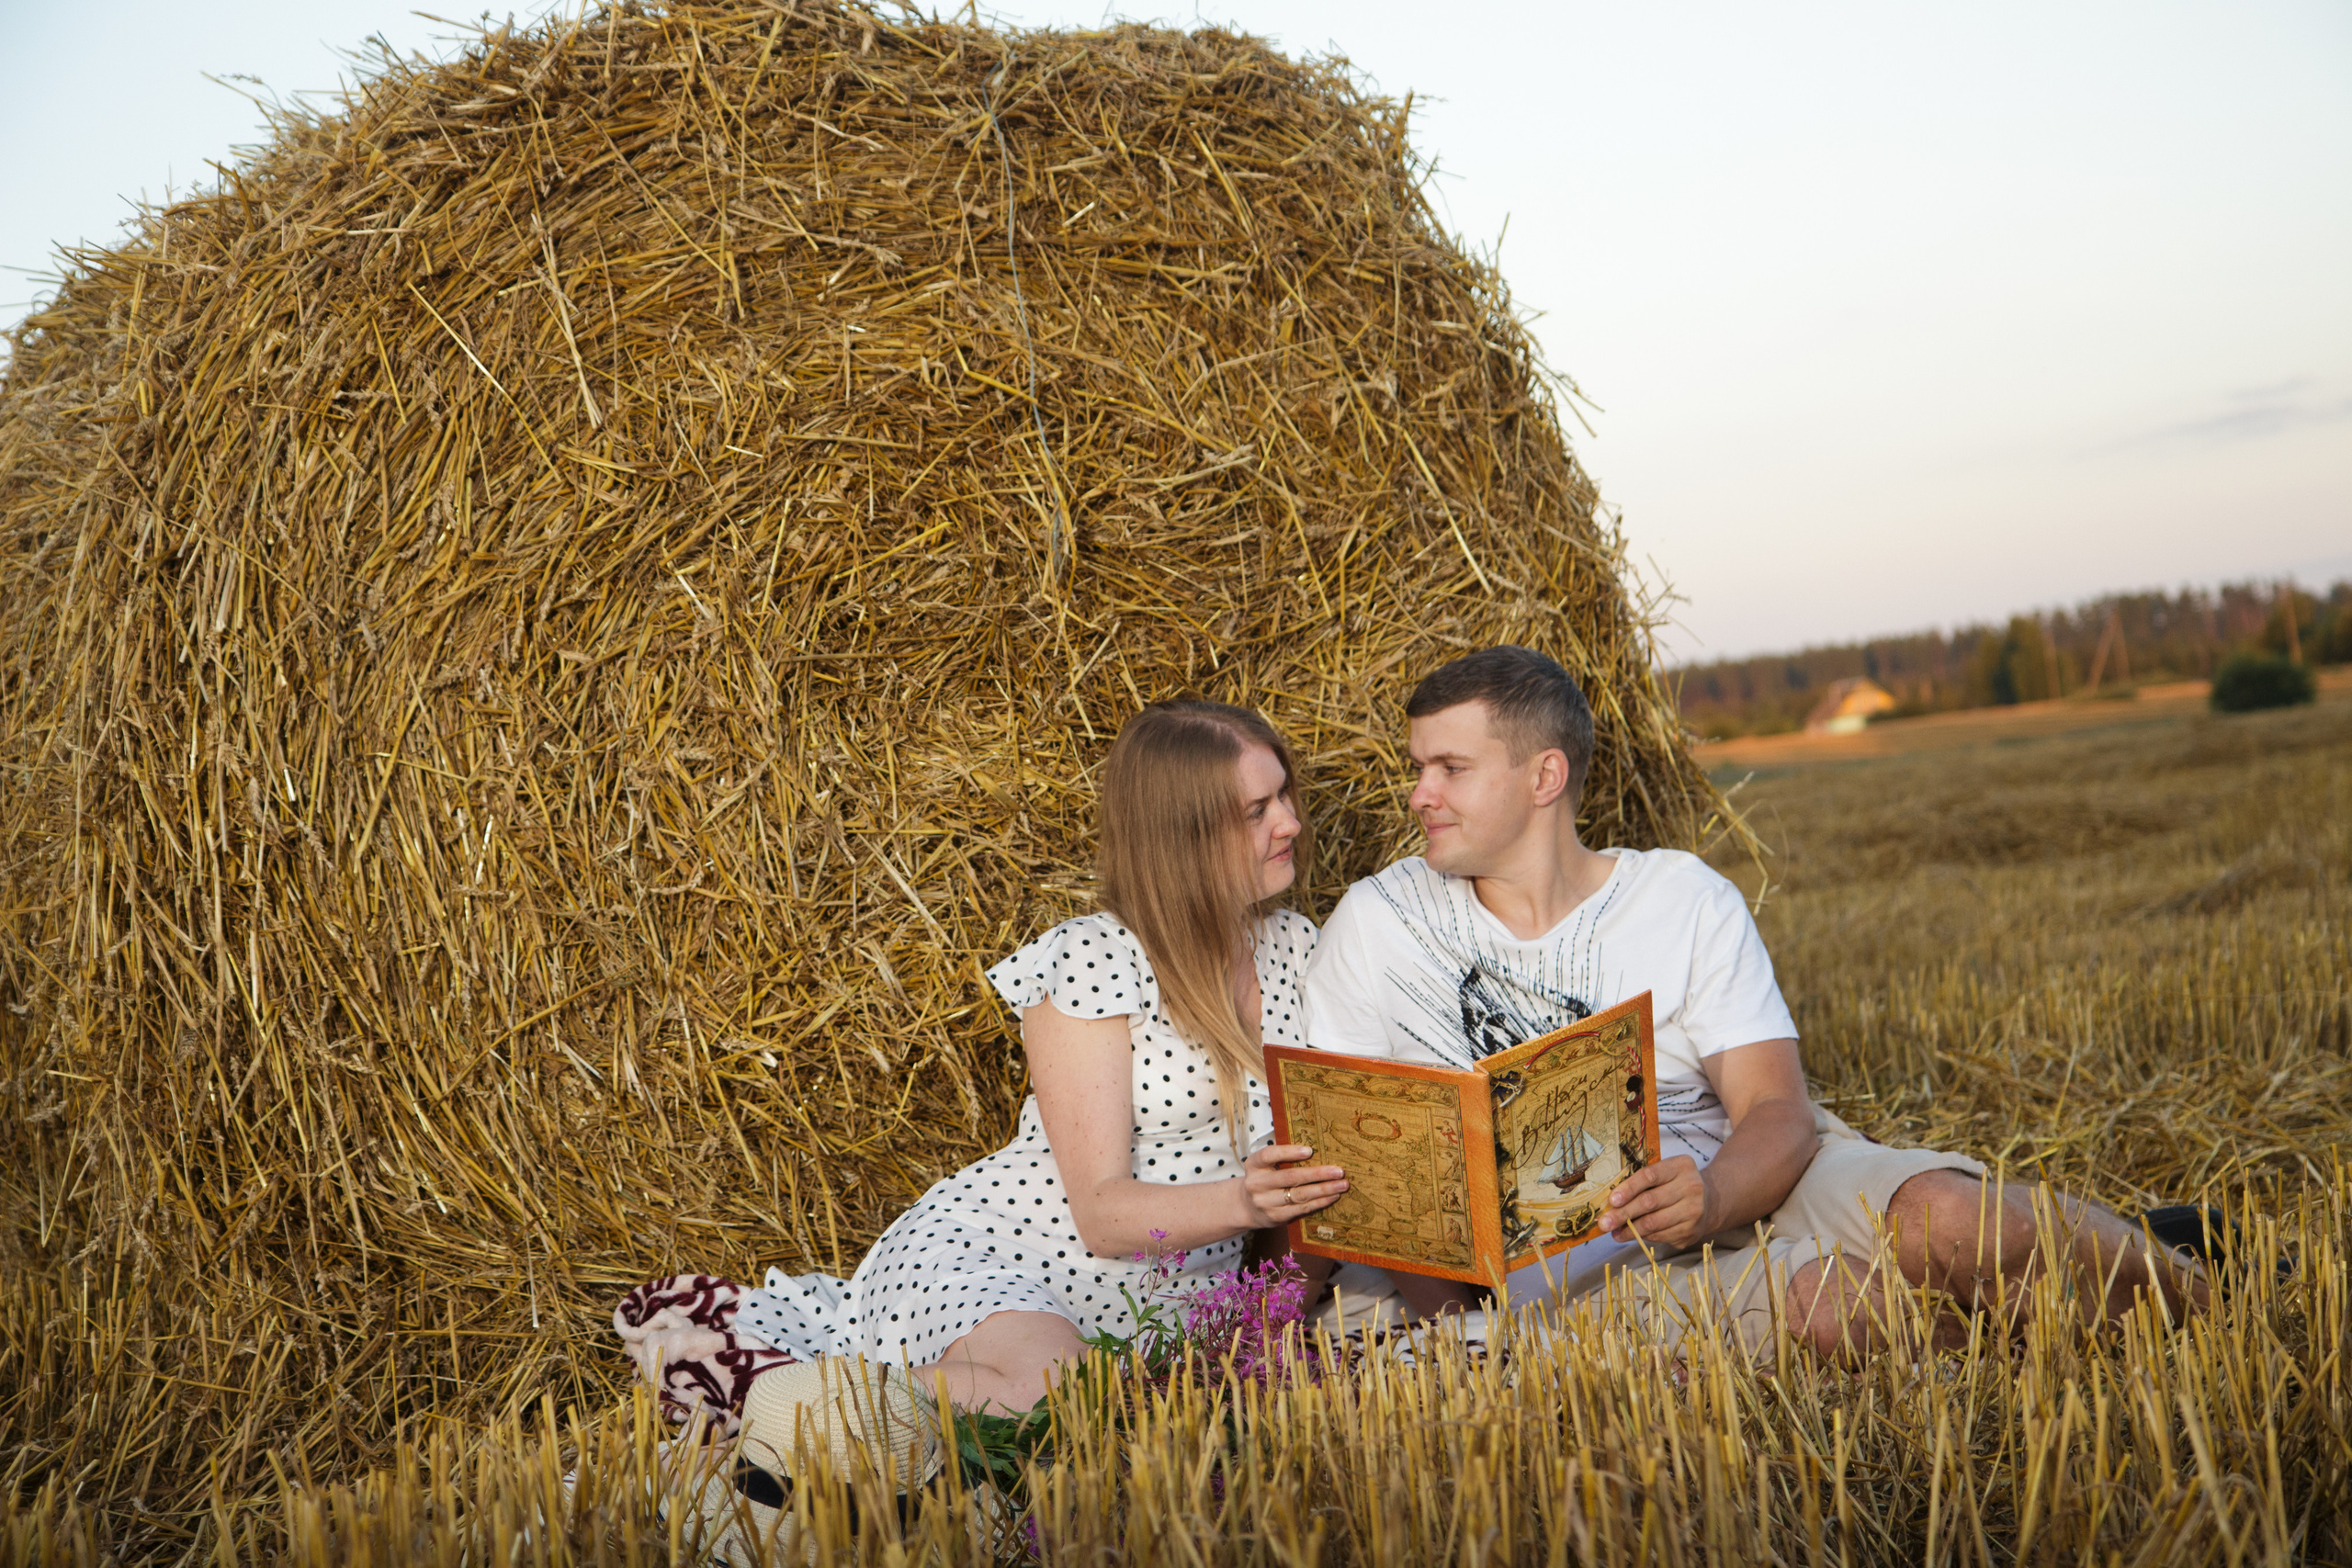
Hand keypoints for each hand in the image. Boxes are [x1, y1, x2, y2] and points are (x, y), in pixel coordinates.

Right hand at [1237, 1143, 1347, 1229]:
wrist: (1246, 1207)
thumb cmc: (1264, 1179)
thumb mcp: (1264, 1166)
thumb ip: (1282, 1158)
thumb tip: (1317, 1149)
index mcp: (1254, 1165)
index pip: (1269, 1155)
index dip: (1289, 1152)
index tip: (1310, 1151)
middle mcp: (1257, 1184)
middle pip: (1290, 1177)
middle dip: (1317, 1174)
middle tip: (1338, 1171)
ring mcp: (1266, 1202)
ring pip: (1299, 1195)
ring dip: (1324, 1189)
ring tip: (1342, 1184)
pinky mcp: (1275, 1217)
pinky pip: (1301, 1209)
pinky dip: (1320, 1202)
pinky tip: (1333, 1196)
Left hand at [1600, 1155, 1715, 1249]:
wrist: (1710, 1201)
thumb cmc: (1676, 1183)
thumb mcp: (1665, 1172)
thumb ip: (1642, 1181)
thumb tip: (1611, 1201)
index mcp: (1681, 1166)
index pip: (1650, 1175)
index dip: (1629, 1188)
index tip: (1612, 1200)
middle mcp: (1692, 1187)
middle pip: (1650, 1202)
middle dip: (1623, 1214)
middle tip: (1605, 1223)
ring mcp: (1694, 1211)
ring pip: (1654, 1223)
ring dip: (1630, 1230)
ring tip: (1614, 1233)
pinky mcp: (1692, 1231)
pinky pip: (1661, 1235)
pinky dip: (1643, 1236)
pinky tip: (1632, 1235)